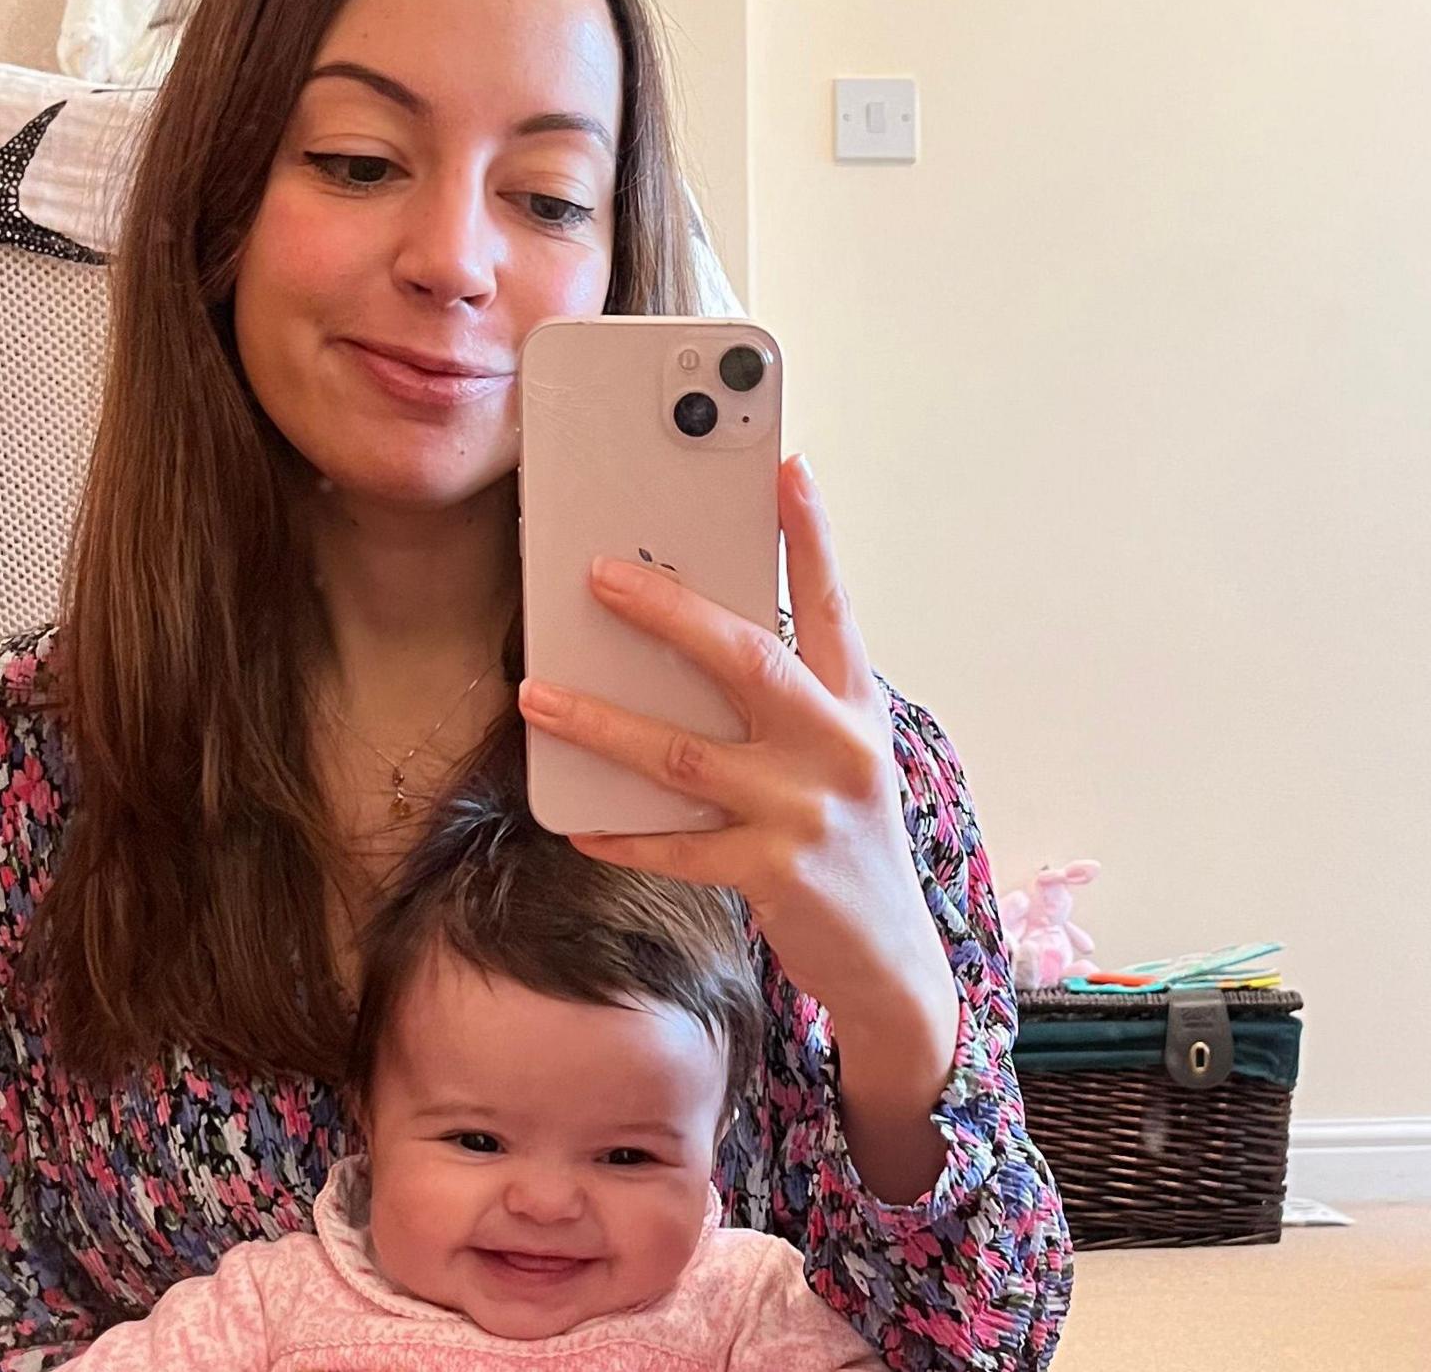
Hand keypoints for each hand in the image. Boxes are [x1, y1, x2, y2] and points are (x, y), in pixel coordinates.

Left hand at [515, 456, 958, 1108]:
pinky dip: (618, 833)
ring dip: (602, 721)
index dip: (811, 534)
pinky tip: (573, 819)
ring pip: (684, 754)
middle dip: (668, 609)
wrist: (894, 965)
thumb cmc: (847, 844)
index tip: (783, 466)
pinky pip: (675, 847)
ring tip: (536, 692)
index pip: (835, 603)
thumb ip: (784, 704)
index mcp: (856, 708)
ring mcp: (806, 812)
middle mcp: (838, 749)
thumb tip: (689, 639)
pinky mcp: (774, 874)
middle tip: (598, 573)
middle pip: (748, 659)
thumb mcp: (837, 759)